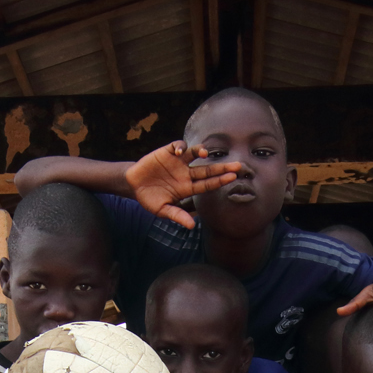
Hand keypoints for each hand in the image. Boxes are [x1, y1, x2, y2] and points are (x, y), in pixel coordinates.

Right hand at [123, 142, 241, 228]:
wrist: (134, 184)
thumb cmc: (150, 199)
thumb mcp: (162, 210)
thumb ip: (177, 215)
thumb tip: (192, 226)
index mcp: (187, 187)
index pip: (207, 184)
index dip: (220, 181)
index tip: (233, 178)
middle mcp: (186, 173)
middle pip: (207, 169)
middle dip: (222, 168)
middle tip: (238, 165)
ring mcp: (178, 162)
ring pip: (194, 154)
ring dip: (200, 151)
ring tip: (204, 153)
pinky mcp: (167, 152)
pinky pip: (178, 146)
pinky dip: (180, 147)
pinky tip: (179, 152)